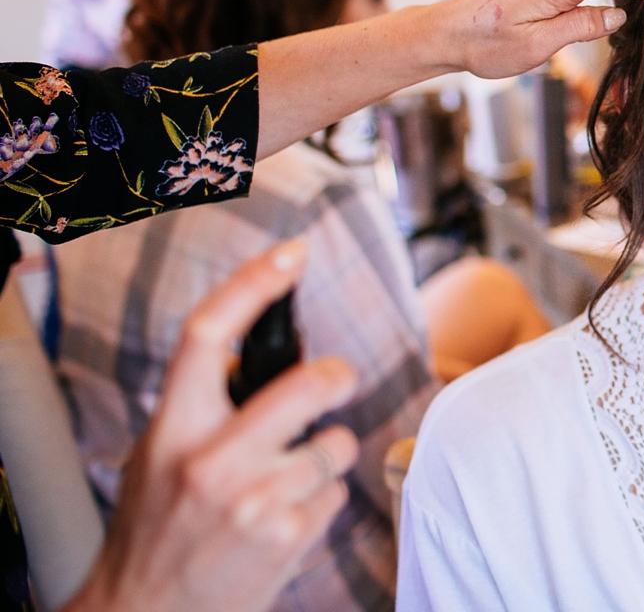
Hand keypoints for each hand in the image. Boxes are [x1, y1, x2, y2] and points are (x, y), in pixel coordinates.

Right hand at [63, 240, 358, 611]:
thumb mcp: (158, 454)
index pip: (207, 335)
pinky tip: (287, 517)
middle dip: (336, 376)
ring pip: (335, 445)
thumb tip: (256, 359)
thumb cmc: (156, 525)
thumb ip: (201, 406)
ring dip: (327, 452)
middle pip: (305, 385)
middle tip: (338, 380)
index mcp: (172, 430)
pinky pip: (335, 493)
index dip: (253, 285)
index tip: (291, 255)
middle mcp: (212, 461)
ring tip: (290, 477)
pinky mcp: (290, 537)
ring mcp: (256, 501)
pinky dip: (321, 499)